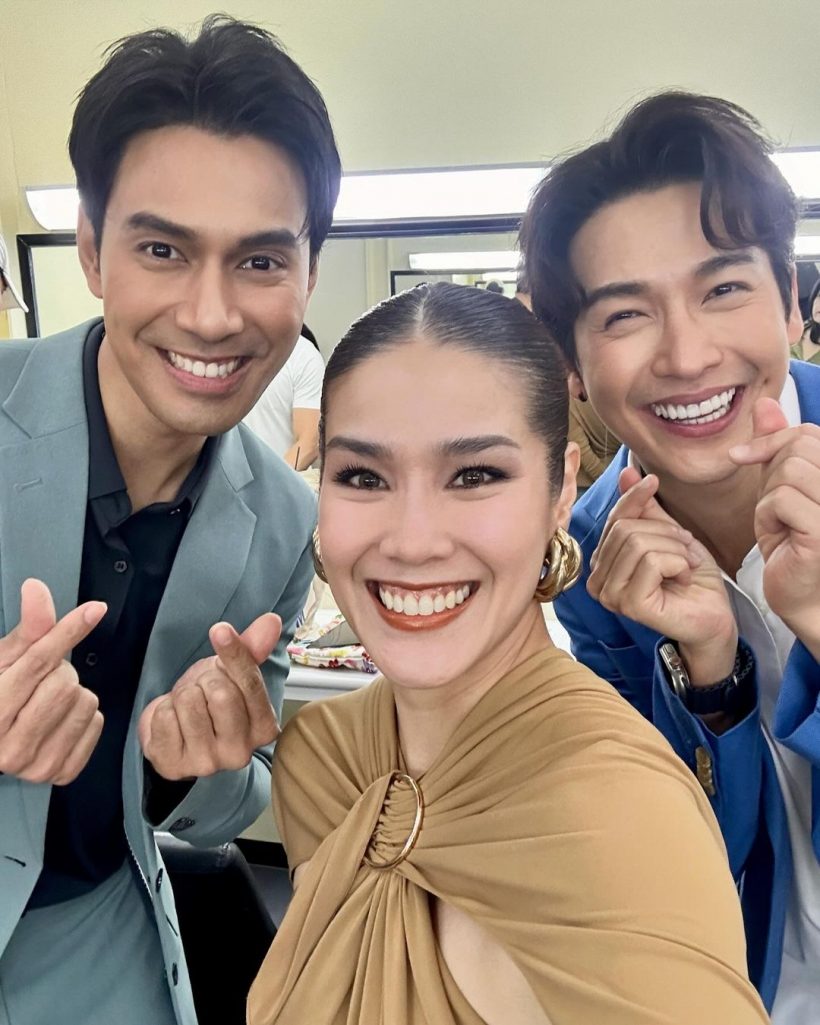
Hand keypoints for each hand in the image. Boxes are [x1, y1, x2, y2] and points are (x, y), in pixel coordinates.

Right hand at [0, 579, 105, 783]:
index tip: (93, 610)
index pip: (36, 664)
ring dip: (74, 694)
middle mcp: (8, 747)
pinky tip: (60, 720)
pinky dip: (85, 717)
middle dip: (59, 671)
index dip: (66, 632)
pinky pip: (97, 725)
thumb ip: (28, 629)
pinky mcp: (61, 773)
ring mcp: (36, 766)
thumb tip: (36, 589)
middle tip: (41, 680)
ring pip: (85, 703)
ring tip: (48, 700)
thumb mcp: (3, 660)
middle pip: (64, 683)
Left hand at [138, 613, 281, 780]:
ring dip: (182, 695)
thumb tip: (271, 622)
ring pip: (189, 702)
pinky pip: (163, 717)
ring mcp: (207, 763)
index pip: (250, 683)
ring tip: (188, 707)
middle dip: (205, 680)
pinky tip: (171, 722)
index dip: (233, 652)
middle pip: (219, 692)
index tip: (220, 630)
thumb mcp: (233, 674)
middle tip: (204, 690)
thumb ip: (252, 649)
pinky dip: (162, 710)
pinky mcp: (173, 766)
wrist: (177, 736)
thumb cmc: (211, 704)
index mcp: (264, 729)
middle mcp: (240, 753)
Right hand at [588, 468, 736, 682]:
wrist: (713, 615)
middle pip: (626, 529)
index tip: (653, 482)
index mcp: (602, 562)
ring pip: (639, 543)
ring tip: (685, 565)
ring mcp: (611, 595)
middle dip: (666, 532)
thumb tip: (627, 472)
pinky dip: (678, 563)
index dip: (634, 498)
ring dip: (675, 549)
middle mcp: (597, 580)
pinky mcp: (630, 604)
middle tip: (685, 551)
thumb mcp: (668, 534)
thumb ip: (645, 509)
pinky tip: (683, 579)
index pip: (613, 519)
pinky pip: (653, 562)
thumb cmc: (690, 579)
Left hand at [730, 399, 819, 657]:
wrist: (803, 599)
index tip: (743, 457)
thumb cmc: (794, 546)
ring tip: (781, 524)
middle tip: (777, 509)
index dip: (774, 439)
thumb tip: (764, 404)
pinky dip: (768, 517)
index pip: (809, 433)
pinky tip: (780, 538)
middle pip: (799, 448)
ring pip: (789, 471)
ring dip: (769, 498)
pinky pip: (781, 499)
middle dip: (772, 474)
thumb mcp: (782, 489)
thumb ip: (778, 447)